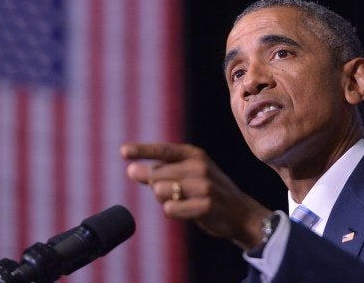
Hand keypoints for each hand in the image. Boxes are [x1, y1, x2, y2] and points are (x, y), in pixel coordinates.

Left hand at [120, 142, 272, 249]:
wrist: (240, 214)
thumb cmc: (208, 193)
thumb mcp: (187, 175)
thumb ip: (160, 172)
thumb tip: (131, 170)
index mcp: (195, 154)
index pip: (163, 150)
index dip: (142, 150)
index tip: (123, 152)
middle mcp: (199, 166)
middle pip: (156, 175)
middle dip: (157, 187)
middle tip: (178, 194)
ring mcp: (203, 185)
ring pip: (160, 191)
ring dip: (165, 200)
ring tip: (185, 202)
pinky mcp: (205, 204)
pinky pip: (169, 209)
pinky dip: (173, 212)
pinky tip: (187, 212)